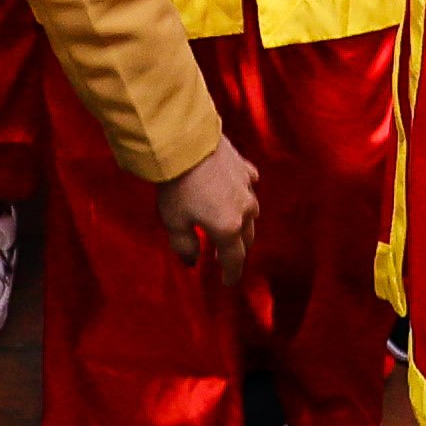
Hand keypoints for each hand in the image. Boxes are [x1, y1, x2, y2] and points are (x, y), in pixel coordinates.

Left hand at [157, 138, 262, 280]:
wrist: (186, 142)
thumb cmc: (177, 186)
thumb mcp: (174, 222)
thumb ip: (185, 246)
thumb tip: (193, 259)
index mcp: (228, 228)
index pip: (234, 259)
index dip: (231, 274)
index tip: (228, 283)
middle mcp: (244, 210)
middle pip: (247, 238)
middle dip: (237, 251)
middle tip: (226, 258)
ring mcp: (247, 187)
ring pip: (252, 213)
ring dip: (243, 224)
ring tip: (231, 227)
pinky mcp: (244, 167)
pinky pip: (249, 186)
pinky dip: (243, 195)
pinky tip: (238, 192)